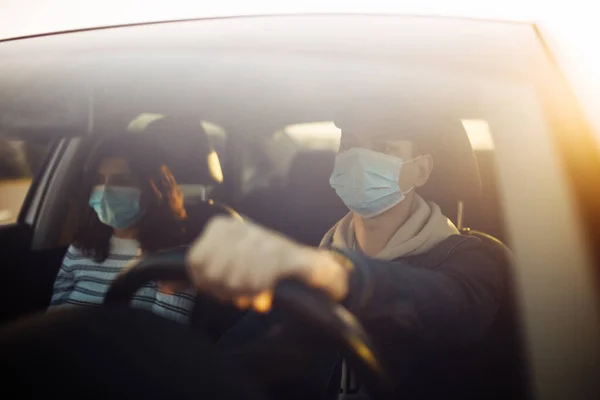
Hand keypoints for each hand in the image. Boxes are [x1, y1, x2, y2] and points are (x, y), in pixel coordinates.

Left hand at [186, 217, 349, 311]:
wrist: (307, 267)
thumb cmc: (261, 266)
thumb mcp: (226, 263)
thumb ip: (198, 275)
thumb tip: (164, 287)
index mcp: (221, 227)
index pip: (195, 262)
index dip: (206, 282)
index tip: (222, 286)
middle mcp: (239, 227)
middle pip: (211, 273)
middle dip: (224, 290)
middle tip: (239, 291)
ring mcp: (261, 238)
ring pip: (233, 280)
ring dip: (244, 292)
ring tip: (254, 289)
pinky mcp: (282, 255)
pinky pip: (256, 280)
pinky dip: (260, 291)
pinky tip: (266, 289)